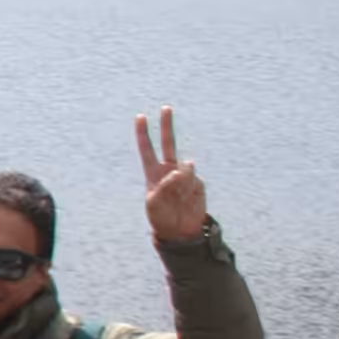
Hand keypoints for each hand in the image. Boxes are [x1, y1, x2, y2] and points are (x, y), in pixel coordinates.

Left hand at [137, 106, 206, 241]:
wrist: (179, 230)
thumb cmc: (161, 217)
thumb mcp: (155, 203)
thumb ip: (165, 185)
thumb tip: (182, 168)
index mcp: (153, 173)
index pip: (147, 150)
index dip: (143, 134)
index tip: (140, 117)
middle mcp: (168, 170)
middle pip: (168, 143)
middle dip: (166, 126)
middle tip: (165, 108)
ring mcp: (184, 175)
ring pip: (184, 169)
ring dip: (180, 184)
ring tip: (178, 200)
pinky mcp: (197, 183)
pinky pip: (194, 182)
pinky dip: (190, 191)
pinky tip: (188, 201)